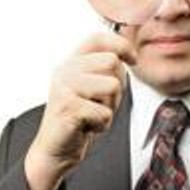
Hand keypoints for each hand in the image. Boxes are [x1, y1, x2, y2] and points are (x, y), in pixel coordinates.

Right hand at [24, 32, 135, 189]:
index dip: (120, 44)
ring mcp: (64, 88)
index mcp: (70, 63)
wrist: (55, 150)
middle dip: (117, 87)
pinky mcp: (68, 107)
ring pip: (112, 86)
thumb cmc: (78, 120)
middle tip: (103, 104)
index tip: (133, 59)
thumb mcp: (92, 89)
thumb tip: (129, 56)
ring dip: (110, 107)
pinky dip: (102, 125)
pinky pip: (105, 112)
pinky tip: (87, 127)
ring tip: (93, 115)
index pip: (97, 39)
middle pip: (111, 62)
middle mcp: (65, 71)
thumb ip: (106, 71)